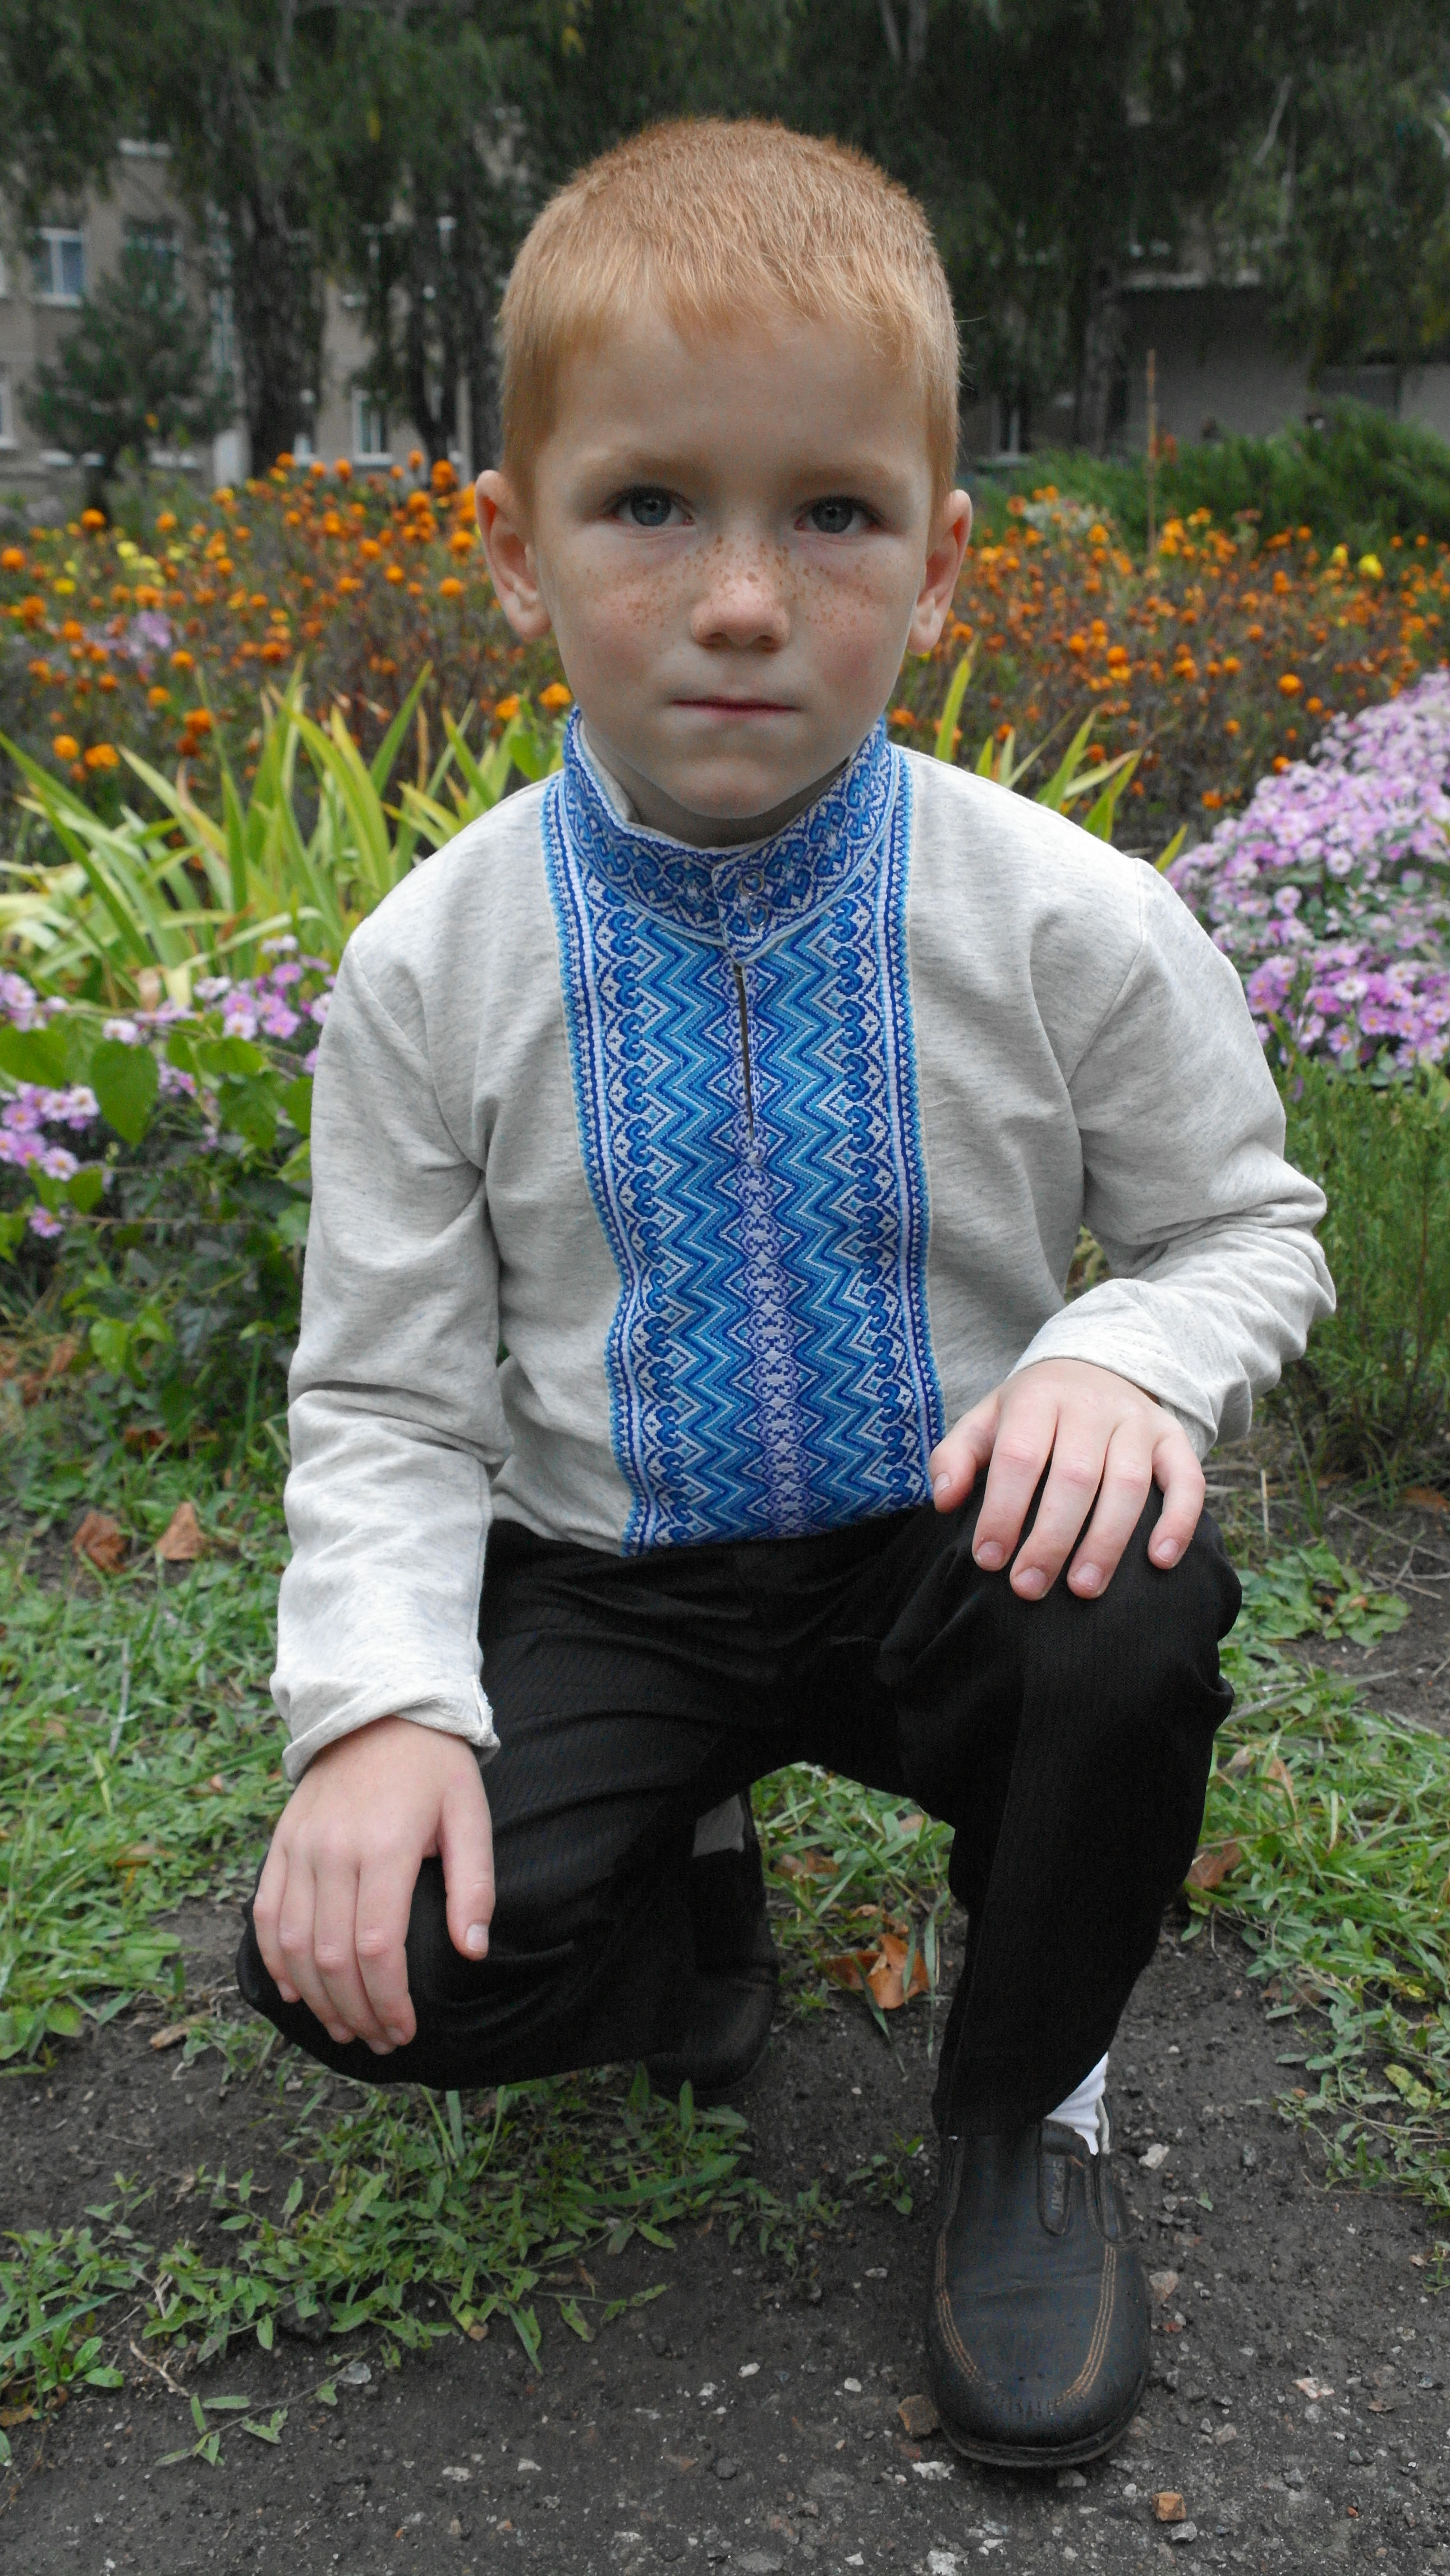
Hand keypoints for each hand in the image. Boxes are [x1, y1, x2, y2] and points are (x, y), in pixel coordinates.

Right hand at [252, 1716, 494, 2052]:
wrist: (379, 1709)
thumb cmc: (433, 1767)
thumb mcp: (470, 1815)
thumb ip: (474, 1885)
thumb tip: (472, 1951)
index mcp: (384, 1846)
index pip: (377, 1946)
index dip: (388, 2000)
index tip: (405, 2030)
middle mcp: (333, 1850)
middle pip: (332, 1956)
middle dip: (356, 2011)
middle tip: (380, 2040)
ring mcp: (299, 1847)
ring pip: (294, 1943)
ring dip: (315, 1998)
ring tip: (344, 2027)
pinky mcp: (281, 1843)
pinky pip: (266, 1913)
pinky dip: (276, 1959)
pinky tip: (297, 1991)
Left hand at [927, 1357, 1204, 1602]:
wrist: (1096, 1366)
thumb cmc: (1032, 1411)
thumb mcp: (986, 1419)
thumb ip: (956, 1456)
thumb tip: (944, 1500)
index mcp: (1038, 1398)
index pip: (1019, 1457)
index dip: (1003, 1511)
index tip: (988, 1559)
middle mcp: (1092, 1406)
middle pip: (1074, 1477)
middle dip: (1050, 1539)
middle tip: (1029, 1588)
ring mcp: (1137, 1422)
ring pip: (1128, 1484)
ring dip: (1107, 1542)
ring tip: (1083, 1588)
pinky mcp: (1173, 1438)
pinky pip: (1187, 1479)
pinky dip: (1178, 1521)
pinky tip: (1159, 1561)